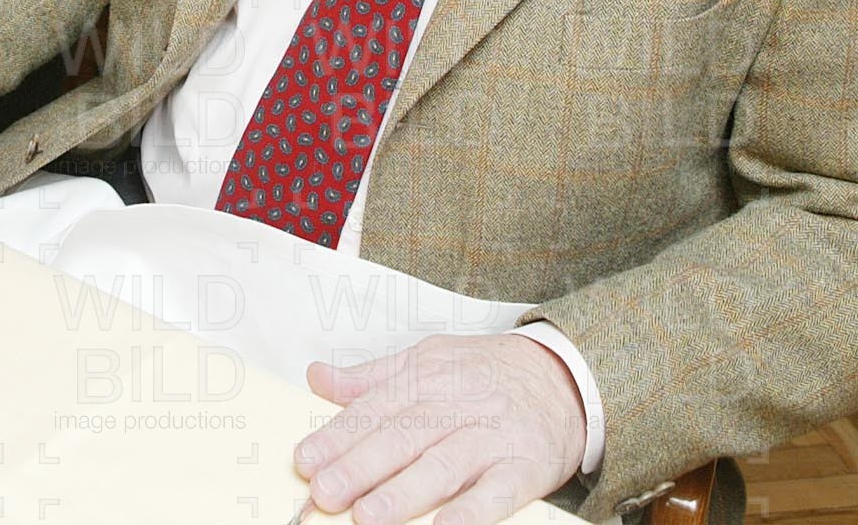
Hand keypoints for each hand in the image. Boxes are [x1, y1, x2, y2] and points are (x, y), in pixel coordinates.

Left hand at [293, 333, 586, 524]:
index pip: (375, 407)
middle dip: (360, 466)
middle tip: (324, 492)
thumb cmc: (485, 374)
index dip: (338, 435)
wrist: (564, 378)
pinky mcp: (524, 468)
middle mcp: (457, 404)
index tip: (305, 460)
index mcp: (427, 375)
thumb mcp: (428, 361)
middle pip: (403, 436)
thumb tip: (316, 378)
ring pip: (442, 465)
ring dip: (404, 493)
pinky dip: (471, 512)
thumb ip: (372, 377)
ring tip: (367, 516)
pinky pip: (496, 493)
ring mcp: (491, 436)